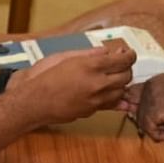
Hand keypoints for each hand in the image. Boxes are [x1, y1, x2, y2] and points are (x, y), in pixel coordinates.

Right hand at [15, 45, 135, 124]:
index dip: (129, 55)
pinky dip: (118, 101)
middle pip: (125, 76)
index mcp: (91, 66)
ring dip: (122, 83)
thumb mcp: (66, 57)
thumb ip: (89, 54)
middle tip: (123, 63)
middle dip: (127, 68)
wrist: (34, 101)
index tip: (129, 52)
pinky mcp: (91, 111)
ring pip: (121, 91)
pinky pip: (110, 105)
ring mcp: (95, 100)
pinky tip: (123, 100)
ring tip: (117, 76)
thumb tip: (106, 51)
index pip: (122, 60)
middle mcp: (97, 83)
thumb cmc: (45, 76)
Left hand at [134, 72, 163, 141]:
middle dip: (151, 122)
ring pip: (143, 122)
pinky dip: (160, 135)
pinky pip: (150, 130)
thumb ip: (162, 98)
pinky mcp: (153, 112)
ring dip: (159, 129)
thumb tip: (156, 115)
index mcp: (152, 82)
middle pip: (138, 110)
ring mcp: (149, 100)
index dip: (135, 107)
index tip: (137, 115)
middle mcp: (147, 89)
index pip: (133, 94)